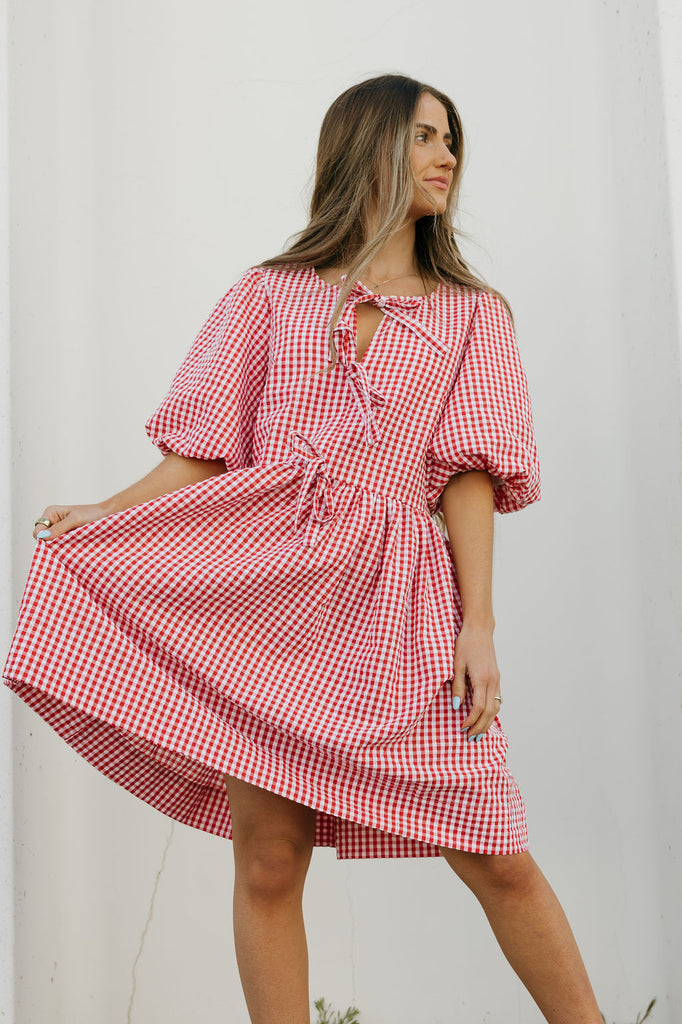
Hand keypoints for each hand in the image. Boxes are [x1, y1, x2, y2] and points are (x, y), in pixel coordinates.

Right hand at [33, 503, 107, 540]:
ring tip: (73, 543)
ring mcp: (59, 529)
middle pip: (43, 539)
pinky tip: (75, 546)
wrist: (107, 515)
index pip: (37, 531)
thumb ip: (59, 528)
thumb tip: (42, 537)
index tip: (57, 542)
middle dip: (52, 543)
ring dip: (60, 546)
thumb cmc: (93, 514)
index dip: (44, 539)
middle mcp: (52, 521)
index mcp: (50, 513)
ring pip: (52, 543)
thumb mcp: (75, 520)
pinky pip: (61, 545)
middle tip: (67, 544)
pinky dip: (66, 547)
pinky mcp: (67, 536)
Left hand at [450, 622, 500, 739]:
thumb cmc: (465, 644)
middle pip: (490, 712)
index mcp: (482, 678)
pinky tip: (485, 718)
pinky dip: (492, 713)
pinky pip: (497, 700)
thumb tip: (455, 706)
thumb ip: (457, 686)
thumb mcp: (456, 664)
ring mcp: (497, 680)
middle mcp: (493, 681)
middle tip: (470, 738)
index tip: (461, 728)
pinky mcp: (497, 678)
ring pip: (496, 708)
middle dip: (480, 727)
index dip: (470, 721)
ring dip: (487, 722)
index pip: (478, 707)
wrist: (479, 629)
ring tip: (478, 733)